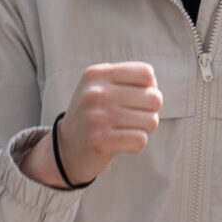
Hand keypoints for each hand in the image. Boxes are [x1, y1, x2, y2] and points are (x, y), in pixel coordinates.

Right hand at [26, 61, 162, 186]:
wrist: (66, 147)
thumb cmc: (94, 114)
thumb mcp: (101, 87)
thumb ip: (128, 80)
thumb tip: (154, 88)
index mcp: (97, 74)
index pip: (146, 73)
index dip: (150, 88)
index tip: (137, 98)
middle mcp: (95, 93)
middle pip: (154, 98)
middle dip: (150, 111)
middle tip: (133, 118)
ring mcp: (96, 117)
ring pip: (151, 121)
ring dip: (144, 129)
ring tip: (126, 129)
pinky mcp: (100, 141)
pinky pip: (141, 140)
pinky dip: (137, 144)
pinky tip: (122, 142)